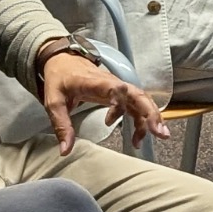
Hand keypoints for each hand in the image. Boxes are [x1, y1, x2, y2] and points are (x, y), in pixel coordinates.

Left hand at [39, 47, 168, 153]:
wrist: (64, 60)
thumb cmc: (60, 80)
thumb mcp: (54, 102)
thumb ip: (62, 126)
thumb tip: (66, 151)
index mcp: (94, 82)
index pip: (113, 87)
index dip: (119, 100)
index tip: (113, 119)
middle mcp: (112, 83)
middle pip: (137, 95)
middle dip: (150, 113)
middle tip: (158, 131)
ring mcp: (119, 88)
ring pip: (142, 100)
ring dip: (152, 117)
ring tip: (159, 135)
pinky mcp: (121, 94)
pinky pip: (137, 105)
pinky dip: (143, 120)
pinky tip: (139, 136)